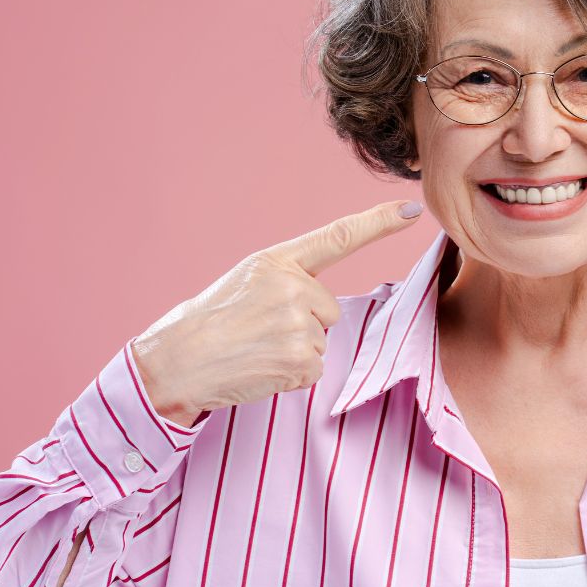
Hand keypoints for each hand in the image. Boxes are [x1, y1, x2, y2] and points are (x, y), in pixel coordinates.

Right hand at [130, 200, 422, 427]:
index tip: (412, 210)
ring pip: (320, 342)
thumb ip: (287, 283)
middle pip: (328, 310)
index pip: (338, 237)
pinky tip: (259, 368)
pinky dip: (290, 376)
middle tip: (257, 332)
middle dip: (301, 325)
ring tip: (253, 349)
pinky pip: (313, 369)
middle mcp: (292, 286)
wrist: (174, 363)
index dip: (379, 223)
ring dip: (293, 352)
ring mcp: (298, 322)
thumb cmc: (208, 324)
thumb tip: (322, 310)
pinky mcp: (300, 358)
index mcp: (277, 261)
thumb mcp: (246, 283)